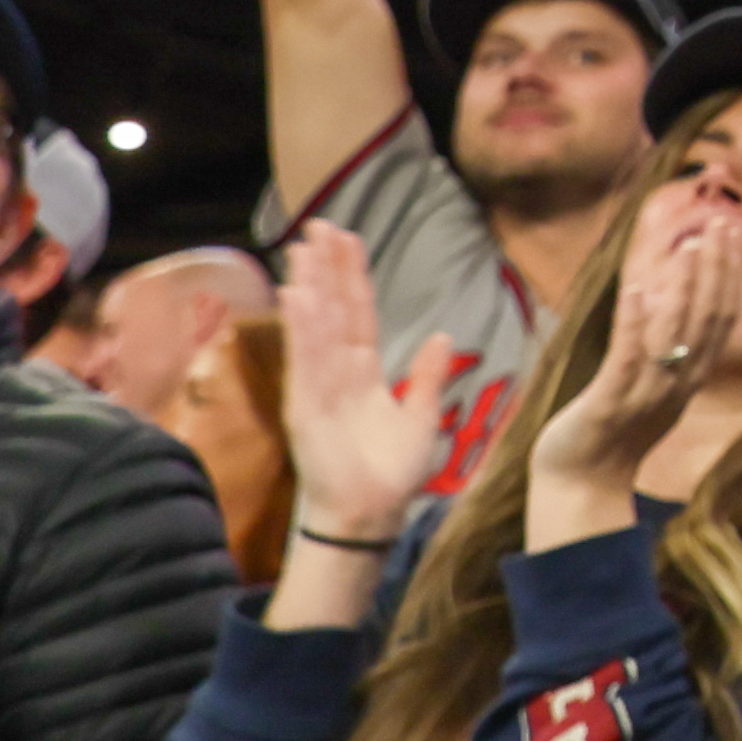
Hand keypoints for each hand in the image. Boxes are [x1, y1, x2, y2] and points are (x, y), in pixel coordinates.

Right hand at [276, 222, 471, 544]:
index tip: (346, 239)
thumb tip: (444, 333)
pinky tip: (297, 296)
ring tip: (303, 249)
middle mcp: (338, 372)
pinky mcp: (306, 406)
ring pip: (315, 327)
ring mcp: (318, 386)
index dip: (352, 276)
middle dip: (325, 268)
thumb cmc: (392, 471)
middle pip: (332, 309)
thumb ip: (430, 375)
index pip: (358, 312)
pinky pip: (305, 360)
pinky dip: (302, 329)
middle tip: (318, 226)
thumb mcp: (422, 417)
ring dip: (309, 287)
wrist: (370, 514)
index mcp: (365, 372)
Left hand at [526, 205, 741, 525]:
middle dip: (717, 270)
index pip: (722, 319)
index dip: (731, 276)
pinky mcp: (610, 402)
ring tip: (690, 246)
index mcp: (690, 378)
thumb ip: (671, 351)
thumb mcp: (655, 389)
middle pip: (707, 319)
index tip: (734, 236)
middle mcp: (677, 384)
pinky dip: (636, 323)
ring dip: (685, 287)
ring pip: (675, 334)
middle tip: (721, 226)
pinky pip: (628, 357)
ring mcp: (645, 394)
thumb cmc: (614, 433)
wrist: (581, 485)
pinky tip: (640, 290)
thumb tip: (680, 303)